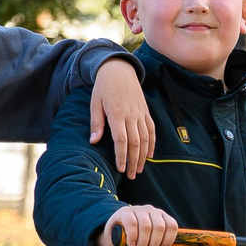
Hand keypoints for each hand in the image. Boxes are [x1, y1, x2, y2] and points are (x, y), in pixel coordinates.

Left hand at [90, 60, 153, 178]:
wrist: (119, 70)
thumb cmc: (103, 88)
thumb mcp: (95, 103)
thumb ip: (96, 123)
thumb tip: (93, 141)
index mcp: (117, 113)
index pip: (121, 140)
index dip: (121, 156)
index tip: (120, 169)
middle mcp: (131, 114)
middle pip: (135, 142)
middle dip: (133, 161)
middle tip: (131, 176)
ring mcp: (141, 113)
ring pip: (145, 138)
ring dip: (143, 156)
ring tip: (139, 169)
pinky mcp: (146, 111)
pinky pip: (152, 130)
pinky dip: (152, 144)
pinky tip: (149, 155)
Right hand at [100, 204, 178, 245]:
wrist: (116, 238)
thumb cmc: (139, 241)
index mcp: (162, 217)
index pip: (172, 225)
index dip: (168, 240)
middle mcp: (152, 211)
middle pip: (159, 227)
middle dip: (154, 244)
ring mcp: (139, 210)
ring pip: (146, 226)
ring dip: (143, 243)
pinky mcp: (125, 212)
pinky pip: (132, 223)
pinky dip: (133, 237)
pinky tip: (131, 244)